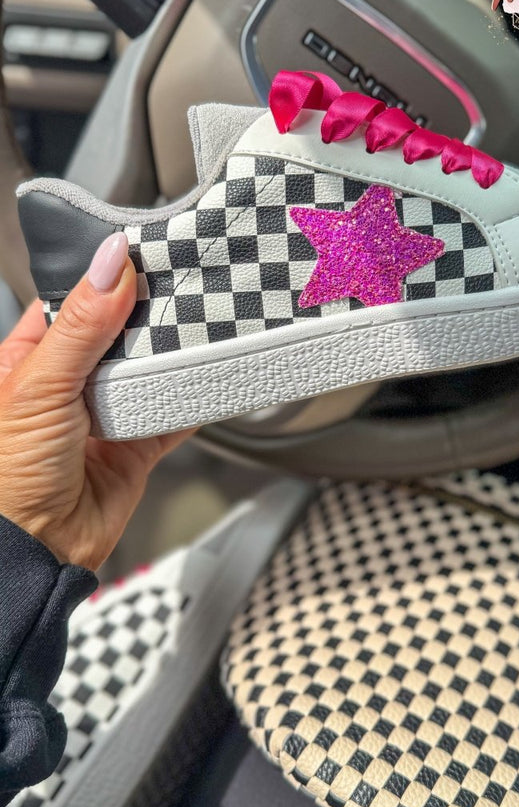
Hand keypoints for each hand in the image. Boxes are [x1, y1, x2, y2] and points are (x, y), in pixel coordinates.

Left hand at [0, 234, 192, 569]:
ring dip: (174, 355)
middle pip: (120, 334)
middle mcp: (69, 384)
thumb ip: (82, 326)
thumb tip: (112, 265)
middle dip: (151, 316)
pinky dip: (194, 398)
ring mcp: (105, 415)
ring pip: (150, 371)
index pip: (75, 303)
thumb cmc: (7, 475)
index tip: (145, 256)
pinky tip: (210, 376)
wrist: (36, 550)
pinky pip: (173, 413)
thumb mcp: (40, 385)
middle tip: (186, 287)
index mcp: (31, 360)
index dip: (108, 279)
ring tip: (205, 325)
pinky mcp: (136, 446)